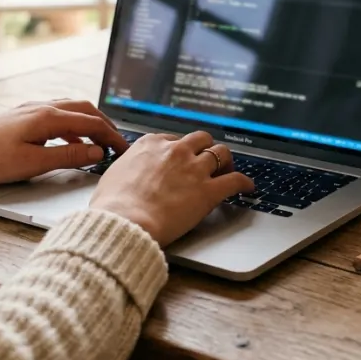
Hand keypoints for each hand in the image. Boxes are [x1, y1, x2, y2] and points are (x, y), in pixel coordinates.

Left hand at [0, 100, 129, 187]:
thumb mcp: (33, 163)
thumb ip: (69, 157)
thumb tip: (97, 152)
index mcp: (48, 117)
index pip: (92, 123)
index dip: (112, 136)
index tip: (125, 150)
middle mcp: (42, 107)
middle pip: (85, 110)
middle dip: (105, 125)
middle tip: (118, 144)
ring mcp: (31, 109)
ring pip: (72, 110)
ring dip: (90, 124)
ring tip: (100, 142)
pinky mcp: (22, 116)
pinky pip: (58, 115)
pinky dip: (73, 127)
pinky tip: (70, 143)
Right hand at [89, 131, 254, 245]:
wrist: (124, 220)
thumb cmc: (113, 205)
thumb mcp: (114, 175)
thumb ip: (128, 168)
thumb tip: (128, 174)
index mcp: (151, 144)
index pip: (174, 139)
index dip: (181, 149)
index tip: (183, 158)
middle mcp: (175, 151)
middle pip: (201, 139)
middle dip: (206, 148)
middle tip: (208, 160)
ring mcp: (193, 169)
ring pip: (221, 153)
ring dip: (226, 160)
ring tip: (228, 169)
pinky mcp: (208, 191)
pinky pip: (235, 180)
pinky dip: (244, 182)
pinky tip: (247, 186)